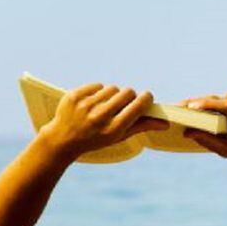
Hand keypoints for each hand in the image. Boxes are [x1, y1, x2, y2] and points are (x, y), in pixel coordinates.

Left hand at [39, 83, 167, 158]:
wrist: (62, 140)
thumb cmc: (96, 139)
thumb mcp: (119, 137)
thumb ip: (141, 127)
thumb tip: (164, 123)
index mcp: (114, 129)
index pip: (137, 106)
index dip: (145, 99)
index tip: (147, 97)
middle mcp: (100, 117)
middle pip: (127, 92)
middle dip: (129, 96)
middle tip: (125, 103)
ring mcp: (86, 105)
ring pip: (112, 88)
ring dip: (113, 95)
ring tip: (105, 106)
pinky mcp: (74, 95)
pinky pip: (97, 85)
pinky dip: (98, 92)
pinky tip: (92, 103)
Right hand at [179, 90, 226, 164]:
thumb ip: (208, 141)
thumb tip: (187, 132)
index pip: (224, 105)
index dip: (206, 104)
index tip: (189, 107)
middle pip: (217, 99)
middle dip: (197, 103)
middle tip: (178, 107)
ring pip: (220, 98)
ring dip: (206, 103)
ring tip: (188, 109)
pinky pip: (226, 97)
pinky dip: (217, 102)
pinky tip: (207, 109)